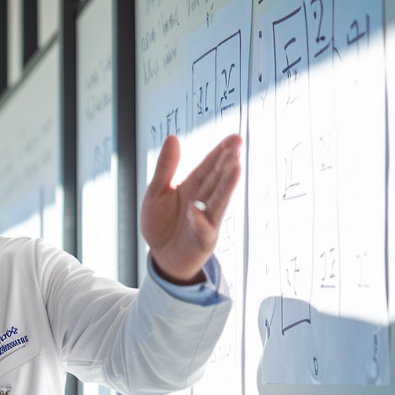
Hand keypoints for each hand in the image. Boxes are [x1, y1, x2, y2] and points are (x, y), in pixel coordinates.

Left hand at [140, 134, 242, 283]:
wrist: (162, 257)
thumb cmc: (162, 224)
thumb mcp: (157, 192)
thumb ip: (165, 167)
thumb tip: (173, 137)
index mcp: (192, 187)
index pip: (208, 166)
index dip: (220, 152)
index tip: (234, 138)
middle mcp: (203, 201)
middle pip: (216, 180)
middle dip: (226, 162)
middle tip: (237, 144)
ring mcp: (206, 220)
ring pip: (217, 201)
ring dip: (226, 185)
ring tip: (235, 167)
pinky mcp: (203, 240)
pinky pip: (203, 229)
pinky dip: (200, 220)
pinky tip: (197, 208)